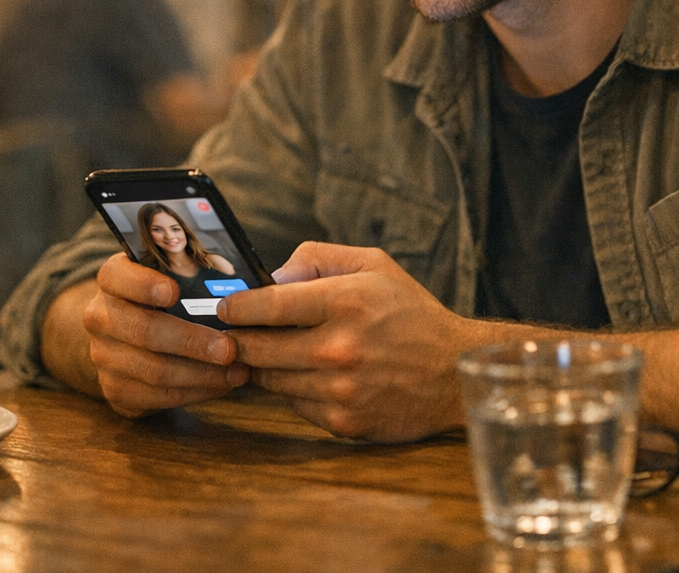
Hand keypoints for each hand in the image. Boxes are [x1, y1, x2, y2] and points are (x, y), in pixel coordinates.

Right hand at [77, 253, 250, 416]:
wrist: (126, 337)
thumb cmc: (162, 299)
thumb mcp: (169, 277)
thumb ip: (190, 275)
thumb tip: (238, 285)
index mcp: (112, 280)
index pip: (116, 276)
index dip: (143, 284)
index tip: (173, 292)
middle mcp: (99, 317)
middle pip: (144, 330)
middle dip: (192, 341)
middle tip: (230, 349)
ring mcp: (103, 357)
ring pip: (154, 370)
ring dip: (201, 374)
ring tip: (237, 372)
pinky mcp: (114, 390)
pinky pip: (157, 396)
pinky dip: (195, 392)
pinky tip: (221, 385)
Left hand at [218, 241, 491, 441]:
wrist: (453, 372)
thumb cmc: (411, 312)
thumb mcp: (373, 264)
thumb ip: (317, 257)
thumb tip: (272, 277)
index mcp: (344, 302)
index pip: (265, 306)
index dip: (235, 307)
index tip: (225, 308)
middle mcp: (337, 349)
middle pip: (256, 348)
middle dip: (239, 339)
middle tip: (235, 333)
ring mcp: (338, 391)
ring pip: (269, 379)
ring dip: (265, 365)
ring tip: (275, 350)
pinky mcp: (342, 422)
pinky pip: (293, 404)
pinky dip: (293, 389)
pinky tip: (310, 375)